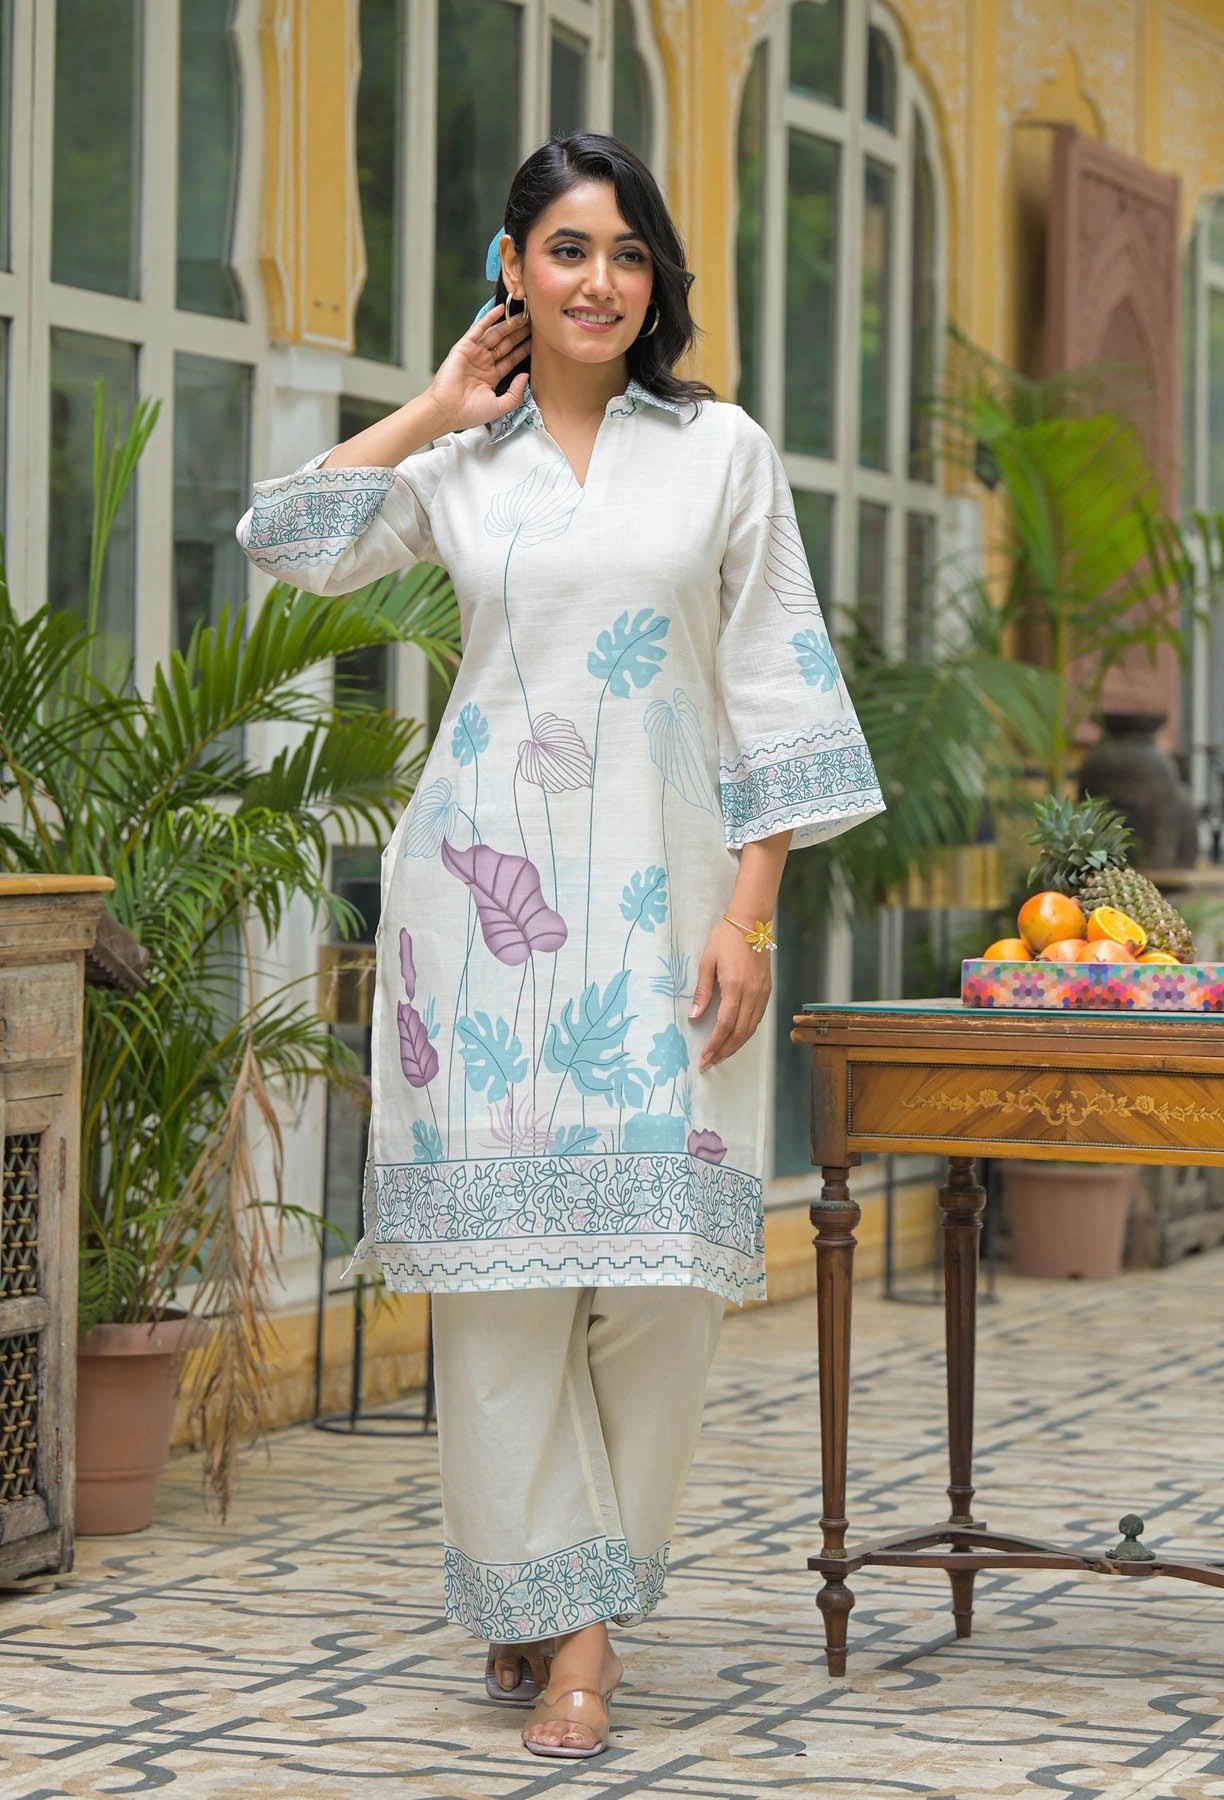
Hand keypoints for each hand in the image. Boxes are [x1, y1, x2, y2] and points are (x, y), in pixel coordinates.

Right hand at [426, 305, 531, 431]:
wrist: (447, 410)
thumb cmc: (470, 413)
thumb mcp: (501, 406)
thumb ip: (516, 393)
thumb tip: (526, 375)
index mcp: (492, 377)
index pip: (511, 358)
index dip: (524, 348)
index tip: (538, 340)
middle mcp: (484, 363)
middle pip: (506, 343)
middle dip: (519, 333)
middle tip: (534, 321)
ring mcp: (474, 354)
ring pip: (495, 334)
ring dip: (509, 324)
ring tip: (524, 314)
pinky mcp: (464, 347)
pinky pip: (479, 329)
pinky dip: (489, 318)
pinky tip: (501, 309)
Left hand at [689, 920, 772, 1071]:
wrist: (751, 922)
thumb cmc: (725, 939)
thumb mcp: (707, 962)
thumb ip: (702, 991)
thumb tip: (694, 1016)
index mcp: (735, 987)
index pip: (725, 1025)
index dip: (714, 1045)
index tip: (704, 1057)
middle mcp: (752, 993)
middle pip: (739, 1032)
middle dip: (724, 1051)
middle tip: (710, 1063)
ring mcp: (762, 993)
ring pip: (751, 1028)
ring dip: (736, 1045)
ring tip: (721, 1055)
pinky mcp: (767, 990)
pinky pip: (758, 1018)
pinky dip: (746, 1032)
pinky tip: (736, 1037)